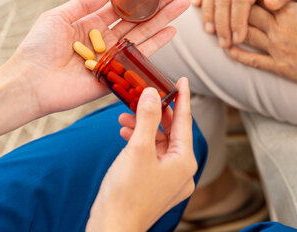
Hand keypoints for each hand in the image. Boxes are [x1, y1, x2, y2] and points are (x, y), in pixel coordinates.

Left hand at [6, 0, 188, 117]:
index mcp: (92, 23)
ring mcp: (114, 55)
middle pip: (140, 16)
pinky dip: (157, 43)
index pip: (124, 5)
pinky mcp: (118, 73)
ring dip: (165, 17)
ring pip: (145, 32)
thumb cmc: (38, 48)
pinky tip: (172, 29)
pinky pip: (141, 56)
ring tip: (184, 2)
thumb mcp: (58, 16)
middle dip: (161, 1)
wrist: (30, 81)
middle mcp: (107, 38)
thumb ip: (85, 3)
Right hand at [86, 78, 196, 231]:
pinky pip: (152, 156)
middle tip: (142, 95)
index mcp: (184, 161)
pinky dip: (140, 143)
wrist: (112, 229)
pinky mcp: (156, 186)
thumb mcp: (137, 149)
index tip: (183, 80)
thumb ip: (146, 118)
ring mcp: (170, 180)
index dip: (182, 97)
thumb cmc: (126, 194)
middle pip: (172, 132)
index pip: (184, 121)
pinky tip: (126, 135)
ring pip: (160, 144)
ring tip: (124, 117)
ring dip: (144, 127)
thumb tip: (152, 93)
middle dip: (154, 113)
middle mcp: (182, 171)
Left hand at [228, 0, 296, 89]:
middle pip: (246, 15)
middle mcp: (279, 29)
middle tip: (219, 8)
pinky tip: (227, 49)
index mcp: (289, 11)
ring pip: (246, 36)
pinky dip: (238, 54)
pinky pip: (253, 61)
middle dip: (231, 11)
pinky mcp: (279, 67)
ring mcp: (278, 49)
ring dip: (230, 31)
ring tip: (218, 27)